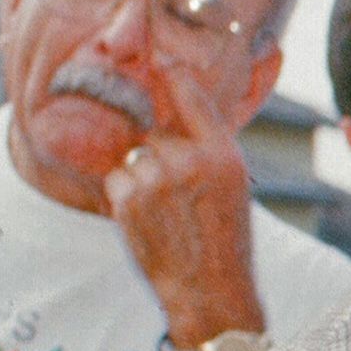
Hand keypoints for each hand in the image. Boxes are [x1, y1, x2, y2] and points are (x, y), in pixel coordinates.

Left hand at [104, 51, 267, 342]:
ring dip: (140, 177)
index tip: (160, 60)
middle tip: (175, 191)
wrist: (210, 290)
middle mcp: (191, 160)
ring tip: (164, 211)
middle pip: (155, 132)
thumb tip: (173, 124)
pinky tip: (147, 219)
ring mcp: (157, 178)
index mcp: (224, 154)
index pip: (190, 95)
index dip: (172, 74)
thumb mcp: (233, 188)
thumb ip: (208, 151)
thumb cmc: (226, 242)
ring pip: (134, 156)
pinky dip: (125, 196)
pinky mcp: (128, 197)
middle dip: (158, 154)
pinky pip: (117, 179)